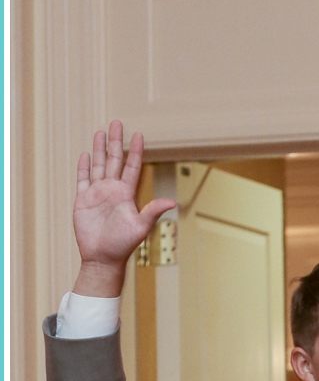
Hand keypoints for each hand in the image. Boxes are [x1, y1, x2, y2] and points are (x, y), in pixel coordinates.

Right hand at [72, 121, 176, 296]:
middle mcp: (112, 190)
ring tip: (100, 131)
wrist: (103, 258)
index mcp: (126, 194)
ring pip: (98, 165)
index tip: (139, 134)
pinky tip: (85, 154)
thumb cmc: (123, 245)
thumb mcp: (140, 227)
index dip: (135, 151)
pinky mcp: (83, 200)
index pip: (132, 167)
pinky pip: (82, 179)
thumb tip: (172, 202)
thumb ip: (153, 211)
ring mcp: (97, 194)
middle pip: (114, 160)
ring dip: (98, 149)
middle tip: (117, 122)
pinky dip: (83, 167)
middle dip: (115, 141)